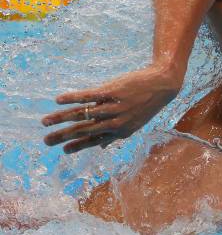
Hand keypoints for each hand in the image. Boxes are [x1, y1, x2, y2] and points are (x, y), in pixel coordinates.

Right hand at [42, 65, 181, 153]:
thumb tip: (101, 146)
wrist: (163, 85)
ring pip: (82, 114)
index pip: (94, 141)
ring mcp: (113, 107)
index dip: (77, 146)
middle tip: (46, 141)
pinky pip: (88, 96)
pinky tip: (58, 100)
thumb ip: (116, 135)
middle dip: (63, 136)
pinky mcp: (112, 91)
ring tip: (45, 121)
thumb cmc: (147, 104)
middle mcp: (116, 122)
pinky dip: (72, 98)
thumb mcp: (134, 124)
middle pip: (84, 130)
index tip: (63, 149)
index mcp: (120, 132)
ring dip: (61, 118)